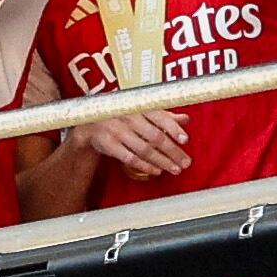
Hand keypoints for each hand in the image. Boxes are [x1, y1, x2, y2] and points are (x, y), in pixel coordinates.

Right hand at [76, 110, 191, 178]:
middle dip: (172, 151)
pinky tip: (156, 170)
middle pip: (155, 137)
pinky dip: (144, 165)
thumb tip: (186, 119)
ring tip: (175, 169)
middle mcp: (130, 117)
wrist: (91, 121)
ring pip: (144, 149)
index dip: (173, 128)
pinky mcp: (109, 144)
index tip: (185, 140)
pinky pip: (130, 158)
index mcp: (139, 105)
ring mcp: (118, 131)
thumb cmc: (122, 113)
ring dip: (162, 161)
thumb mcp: (142, 110)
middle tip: (185, 162)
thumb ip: (164, 115)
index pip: (160, 117)